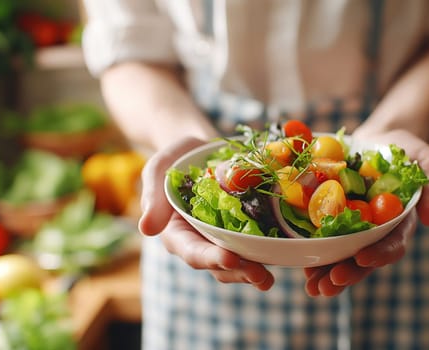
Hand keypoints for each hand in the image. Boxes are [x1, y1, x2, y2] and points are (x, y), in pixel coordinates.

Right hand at [138, 137, 274, 290]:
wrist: (202, 149)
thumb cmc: (177, 159)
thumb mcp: (159, 169)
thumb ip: (152, 196)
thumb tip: (146, 229)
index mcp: (177, 232)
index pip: (192, 250)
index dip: (210, 257)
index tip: (229, 259)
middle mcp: (201, 241)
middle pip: (217, 264)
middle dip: (238, 271)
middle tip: (259, 275)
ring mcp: (223, 238)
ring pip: (237, 263)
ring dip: (252, 272)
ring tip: (268, 278)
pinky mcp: (244, 230)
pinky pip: (255, 246)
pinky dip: (267, 254)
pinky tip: (282, 258)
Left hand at [303, 129, 428, 296]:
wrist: (382, 139)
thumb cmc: (409, 150)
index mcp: (401, 222)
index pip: (393, 244)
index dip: (379, 254)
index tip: (362, 259)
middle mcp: (378, 231)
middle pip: (364, 259)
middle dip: (348, 274)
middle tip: (329, 285)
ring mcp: (356, 227)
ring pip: (343, 256)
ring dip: (328, 273)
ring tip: (312, 288)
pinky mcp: (336, 218)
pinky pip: (325, 239)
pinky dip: (314, 253)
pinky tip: (302, 267)